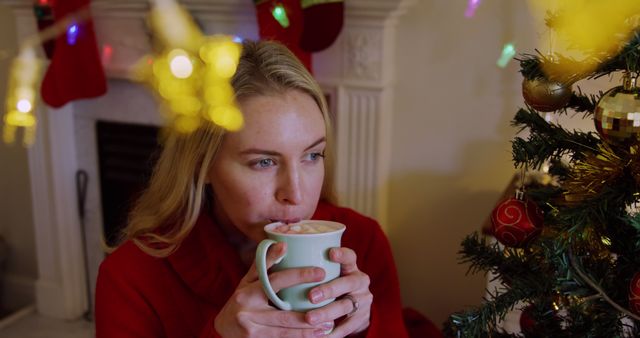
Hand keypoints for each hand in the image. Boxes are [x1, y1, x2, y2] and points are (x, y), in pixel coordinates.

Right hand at [214, 242, 334, 336]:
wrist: (222, 328)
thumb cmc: (241, 300)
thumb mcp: (248, 281)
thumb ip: (265, 264)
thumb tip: (283, 244)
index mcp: (247, 292)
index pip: (276, 281)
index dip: (299, 276)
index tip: (321, 272)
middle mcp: (247, 312)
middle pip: (284, 314)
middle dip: (308, 314)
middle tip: (330, 307)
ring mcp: (251, 330)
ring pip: (285, 332)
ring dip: (307, 331)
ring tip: (327, 327)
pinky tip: (314, 337)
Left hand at [304, 247, 371, 336]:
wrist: (357, 307)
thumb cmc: (334, 284)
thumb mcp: (331, 273)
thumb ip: (315, 265)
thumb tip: (282, 253)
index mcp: (351, 267)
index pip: (350, 257)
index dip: (342, 254)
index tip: (330, 253)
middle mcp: (359, 282)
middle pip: (348, 283)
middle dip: (329, 289)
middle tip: (311, 296)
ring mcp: (362, 300)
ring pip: (345, 306)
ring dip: (327, 313)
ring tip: (309, 319)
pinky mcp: (361, 318)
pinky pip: (347, 326)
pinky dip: (333, 332)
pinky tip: (320, 334)